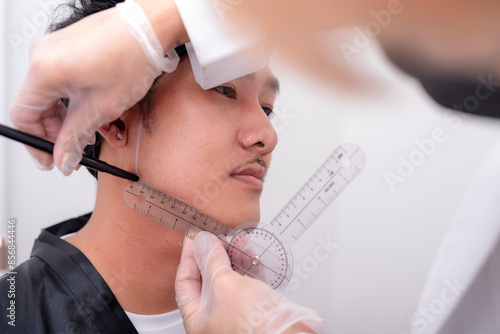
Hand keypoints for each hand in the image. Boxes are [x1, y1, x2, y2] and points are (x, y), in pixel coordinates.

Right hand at [9, 0, 185, 173]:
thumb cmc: (132, 56)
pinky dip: (81, 101)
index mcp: (43, 70)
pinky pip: (67, 82)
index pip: (24, 117)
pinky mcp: (71, 48)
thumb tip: (63, 158)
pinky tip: (103, 113)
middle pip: (39, 107)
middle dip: (61, 132)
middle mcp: (43, 55)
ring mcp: (56, 49)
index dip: (36, 143)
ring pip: (56, 97)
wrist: (152, 28)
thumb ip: (75, 137)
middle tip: (78, 148)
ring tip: (102, 131)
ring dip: (76, 119)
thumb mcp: (102, 107)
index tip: (52, 159)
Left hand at [175, 231, 322, 333]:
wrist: (288, 332)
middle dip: (214, 255)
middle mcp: (213, 317)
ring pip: (228, 278)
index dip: (188, 256)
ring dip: (233, 258)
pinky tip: (251, 255)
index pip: (184, 282)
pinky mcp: (253, 307)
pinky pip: (246, 282)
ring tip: (238, 242)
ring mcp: (234, 312)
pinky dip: (247, 267)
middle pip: (206, 279)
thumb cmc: (252, 325)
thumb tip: (202, 241)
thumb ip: (211, 260)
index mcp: (196, 319)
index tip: (195, 237)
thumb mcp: (224, 284)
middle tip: (218, 236)